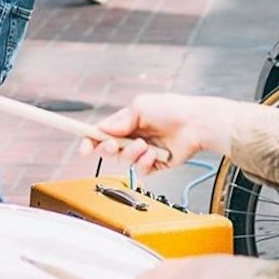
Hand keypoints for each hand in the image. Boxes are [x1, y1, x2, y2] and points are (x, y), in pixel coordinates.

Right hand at [81, 91, 223, 173]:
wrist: (195, 124)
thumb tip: (103, 130)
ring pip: (125, 161)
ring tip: (145, 145)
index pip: (102, 132)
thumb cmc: (171, 109)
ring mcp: (143, 152)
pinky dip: (146, 162)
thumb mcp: (139, 107)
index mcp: (126, 122)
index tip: (83, 148)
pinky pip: (141, 170)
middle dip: (109, 149)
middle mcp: (133, 137)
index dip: (89, 140)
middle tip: (115, 145)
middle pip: (109, 150)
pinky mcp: (155, 165)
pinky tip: (156, 154)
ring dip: (133, 153)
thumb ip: (119, 121)